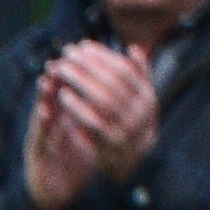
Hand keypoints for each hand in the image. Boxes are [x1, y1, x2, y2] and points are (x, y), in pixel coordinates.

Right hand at [21, 70, 101, 209]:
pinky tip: (45, 112)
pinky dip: (41, 125)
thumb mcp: (86, 143)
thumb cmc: (72, 171)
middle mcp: (51, 131)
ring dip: (44, 97)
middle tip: (61, 61)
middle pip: (53, 101)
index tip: (82, 61)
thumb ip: (93, 122)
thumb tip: (110, 102)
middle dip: (56, 81)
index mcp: (64, 126)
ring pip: (42, 115)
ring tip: (47, 79)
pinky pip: (39, 139)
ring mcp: (42, 143)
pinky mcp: (36, 158)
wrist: (56, 201)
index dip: (74, 80)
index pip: (68, 97)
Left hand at [50, 42, 158, 184]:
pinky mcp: (110, 142)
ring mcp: (126, 126)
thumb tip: (133, 48)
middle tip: (67, 53)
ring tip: (62, 69)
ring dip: (80, 81)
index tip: (83, 45)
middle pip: (112, 80)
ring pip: (102, 97)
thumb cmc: (133, 125)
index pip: (124, 69)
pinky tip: (62, 95)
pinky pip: (92, 120)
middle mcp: (140, 110)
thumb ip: (139, 75)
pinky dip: (77, 106)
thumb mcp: (142, 100)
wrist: (134, 163)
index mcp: (147, 96)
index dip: (103, 56)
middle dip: (88, 64)